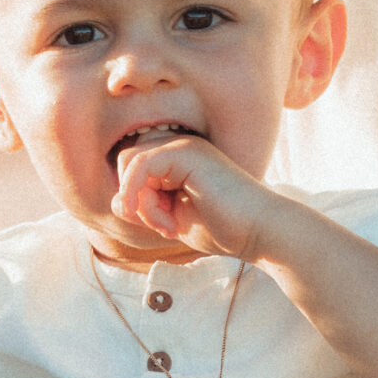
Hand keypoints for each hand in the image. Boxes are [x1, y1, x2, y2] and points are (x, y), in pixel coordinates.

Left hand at [112, 135, 289, 260]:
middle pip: (125, 161)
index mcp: (176, 159)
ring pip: (129, 162)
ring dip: (141, 202)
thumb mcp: (171, 219)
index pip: (130, 168)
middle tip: (163, 227)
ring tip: (167, 226)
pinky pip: (140, 165)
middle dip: (134, 199)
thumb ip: (143, 209)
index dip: (135, 201)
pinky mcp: (186, 153)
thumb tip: (116, 202)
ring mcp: (183, 146)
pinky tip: (166, 223)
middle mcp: (179, 146)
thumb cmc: (222, 228)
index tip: (162, 228)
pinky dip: (142, 198)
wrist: (260, 232)